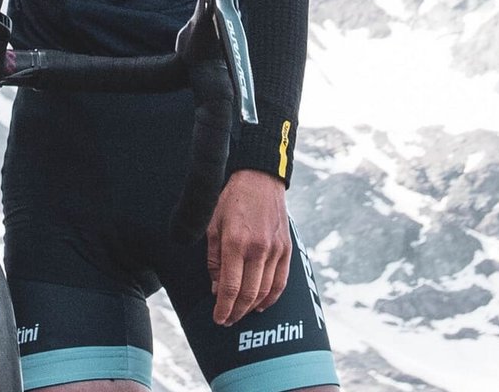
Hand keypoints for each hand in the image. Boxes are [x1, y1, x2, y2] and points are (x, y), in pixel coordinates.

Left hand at [206, 169, 290, 325]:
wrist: (259, 179)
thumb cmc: (231, 200)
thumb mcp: (212, 225)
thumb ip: (214, 259)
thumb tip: (217, 288)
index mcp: (235, 243)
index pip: (230, 287)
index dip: (223, 308)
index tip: (218, 318)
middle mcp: (258, 249)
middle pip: (248, 293)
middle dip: (236, 312)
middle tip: (227, 320)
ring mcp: (275, 250)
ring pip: (266, 291)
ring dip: (252, 307)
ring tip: (240, 313)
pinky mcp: (287, 249)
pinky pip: (281, 281)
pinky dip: (272, 297)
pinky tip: (261, 304)